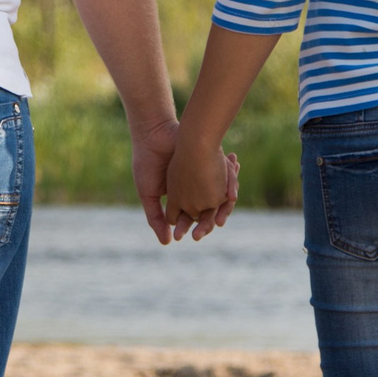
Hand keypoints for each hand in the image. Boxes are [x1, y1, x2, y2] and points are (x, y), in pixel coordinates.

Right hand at [131, 119, 236, 243]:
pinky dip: (231, 182)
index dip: (197, 225)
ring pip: (222, 193)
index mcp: (181, 196)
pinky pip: (227, 175)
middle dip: (214, 216)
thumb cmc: (146, 164)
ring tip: (225, 208)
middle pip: (212, 206)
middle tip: (215, 224)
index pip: (195, 215)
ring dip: (226, 202)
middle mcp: (195, 185)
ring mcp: (206, 172)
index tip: (196, 235)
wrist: (153, 135)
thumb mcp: (148, 195)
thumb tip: (167, 242)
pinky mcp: (214, 159)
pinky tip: (231, 192)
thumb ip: (156, 218)